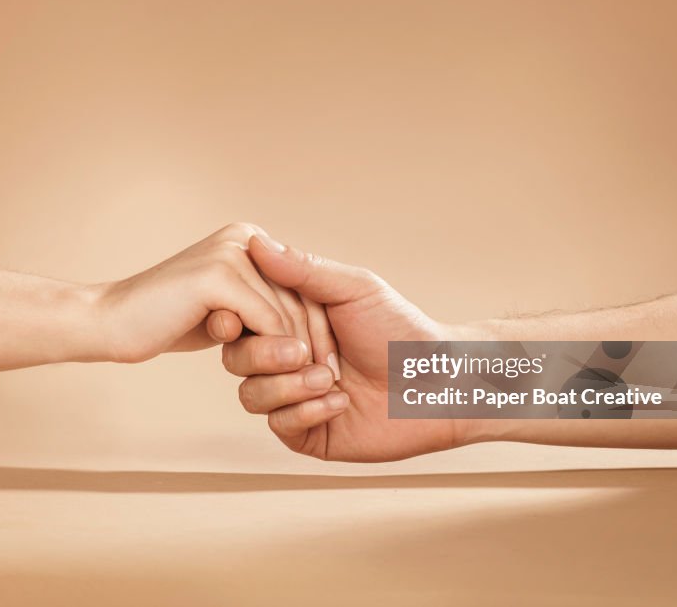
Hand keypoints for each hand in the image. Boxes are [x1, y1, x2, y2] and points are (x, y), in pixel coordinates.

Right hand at [90, 223, 313, 363]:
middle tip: (320, 380)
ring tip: (298, 383)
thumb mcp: (225, 310)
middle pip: (301, 300)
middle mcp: (245, 238)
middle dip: (312, 344)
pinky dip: (273, 354)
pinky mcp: (217, 276)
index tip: (322, 367)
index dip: (318, 329)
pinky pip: (266, 322)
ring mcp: (230, 254)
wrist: (106, 323)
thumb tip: (305, 322)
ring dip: (293, 356)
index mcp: (251, 239)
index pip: (304, 287)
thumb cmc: (163, 321)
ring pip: (286, 315)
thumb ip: (262, 304)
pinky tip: (270, 378)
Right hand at [222, 234, 487, 461]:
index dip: (240, 319)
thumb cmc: (401, 331)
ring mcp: (294, 396)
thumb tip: (256, 243)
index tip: (246, 318)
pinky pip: (279, 425)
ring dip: (287, 386)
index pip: (242, 318)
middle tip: (304, 352)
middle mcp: (286, 358)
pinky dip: (306, 412)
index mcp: (291, 321)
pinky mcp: (308, 432)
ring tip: (329, 378)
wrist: (440, 384)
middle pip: (236, 358)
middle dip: (264, 356)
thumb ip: (303, 270)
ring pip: (250, 395)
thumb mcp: (353, 289)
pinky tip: (339, 402)